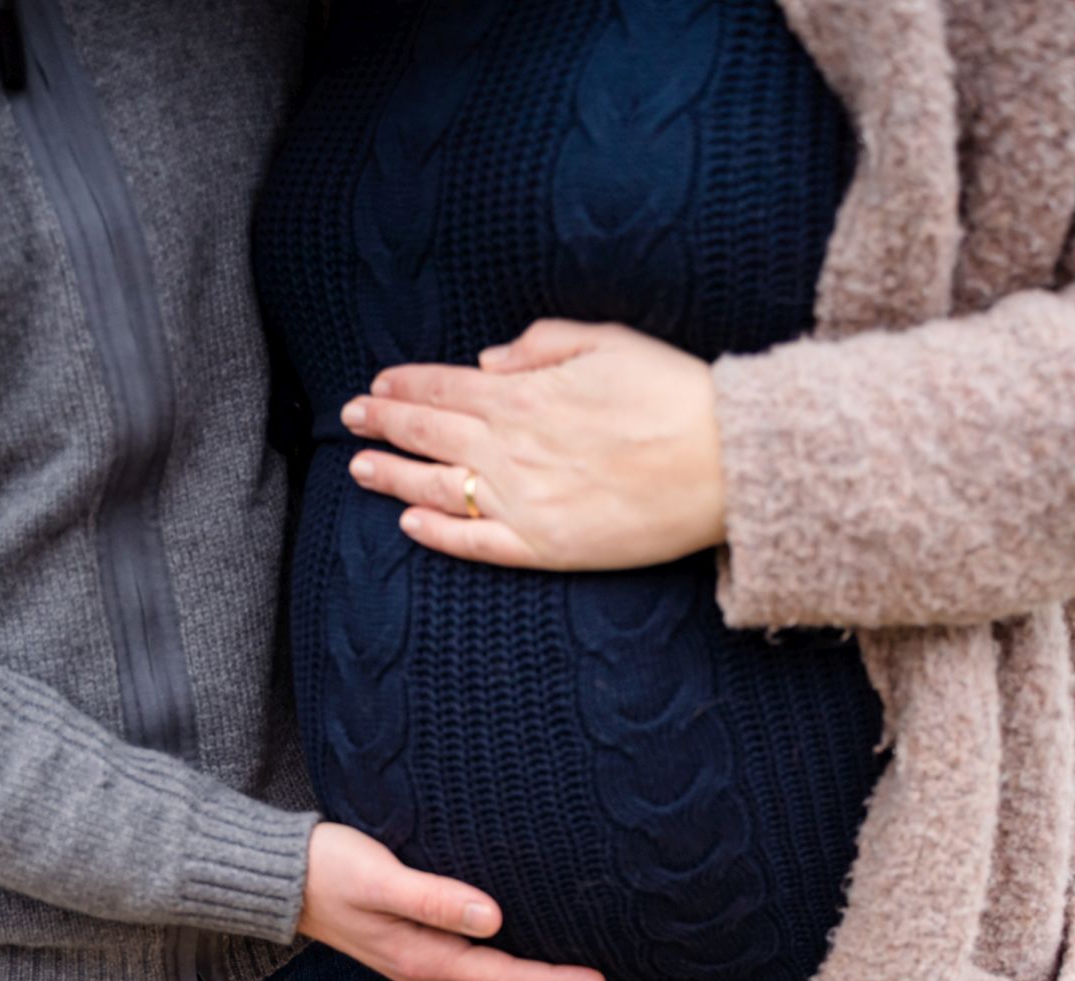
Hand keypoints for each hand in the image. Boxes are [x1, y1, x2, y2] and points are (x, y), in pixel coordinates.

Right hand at [298, 823, 609, 980]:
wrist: (274, 878)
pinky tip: (515, 963)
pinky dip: (503, 973)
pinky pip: (469, 969)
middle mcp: (422, 965)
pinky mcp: (408, 942)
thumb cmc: (326, 868)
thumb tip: (493, 918)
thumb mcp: (380, 878)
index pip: (503, 977)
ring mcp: (414, 958)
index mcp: (422, 956)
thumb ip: (435, 898)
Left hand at [341, 319, 725, 571]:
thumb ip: (540, 344)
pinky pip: (476, 543)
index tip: (377, 386)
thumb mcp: (607, 340)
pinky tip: (409, 523)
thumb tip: (486, 361)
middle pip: (429, 432)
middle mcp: (512, 448)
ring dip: (392, 474)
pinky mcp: (545, 546)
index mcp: (525, 394)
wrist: (723, 461)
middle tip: (351, 419)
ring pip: (438, 486)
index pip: (445, 387)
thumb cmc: (674, 394)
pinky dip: (437, 533)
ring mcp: (524, 501)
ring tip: (360, 468)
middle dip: (384, 422)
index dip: (404, 386)